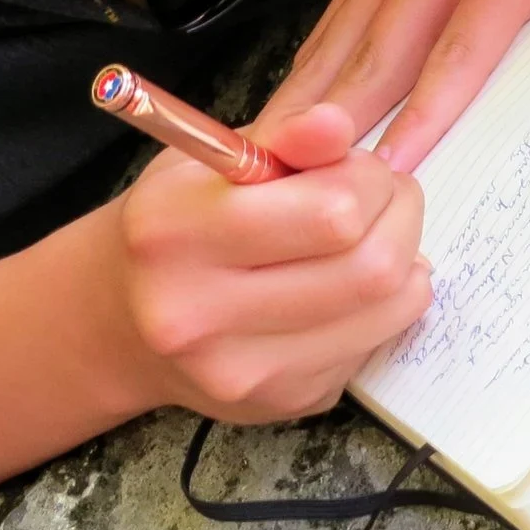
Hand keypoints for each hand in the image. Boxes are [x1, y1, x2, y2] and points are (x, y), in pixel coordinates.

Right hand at [113, 103, 430, 422]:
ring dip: (405, 261)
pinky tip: (351, 285)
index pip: (331, 211)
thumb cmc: (178, 223)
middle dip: (399, 216)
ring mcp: (240, 372)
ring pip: (384, 310)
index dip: (368, 178)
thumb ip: (282, 137)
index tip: (357, 165)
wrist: (123, 323)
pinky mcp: (278, 402)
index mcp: (174, 232)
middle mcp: (196, 314)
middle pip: (369, 267)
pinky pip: (373, 345)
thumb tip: (336, 126)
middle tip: (385, 196)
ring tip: (377, 234)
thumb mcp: (212, 160)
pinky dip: (383, 307)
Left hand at [258, 0, 529, 170]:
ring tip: (299, 190)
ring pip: (385, 52)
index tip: (260, 148)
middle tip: (250, 187)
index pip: (341, 24)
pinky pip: (464, 48)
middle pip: (342, 45)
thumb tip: (456, 36)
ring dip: (339, 126)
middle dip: (294, 121)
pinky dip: (428, 108)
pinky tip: (403, 155)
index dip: (297, 90)